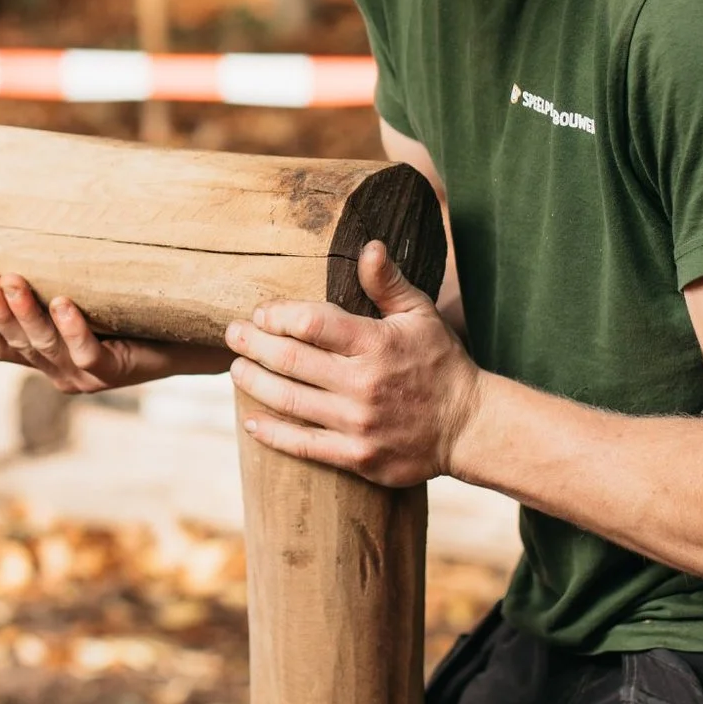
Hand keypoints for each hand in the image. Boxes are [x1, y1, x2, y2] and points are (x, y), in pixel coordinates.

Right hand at [0, 272, 230, 393]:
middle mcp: (58, 370)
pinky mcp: (112, 371)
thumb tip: (29, 227)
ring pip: (45, 345)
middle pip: (18, 343)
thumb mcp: (85, 298)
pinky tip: (62, 302)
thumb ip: (57, 282)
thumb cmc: (129, 311)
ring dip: (24, 312)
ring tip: (12, 280)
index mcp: (46, 357)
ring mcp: (83, 375)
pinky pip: (86, 350)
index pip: (1, 348)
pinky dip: (71, 326)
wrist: (184, 338)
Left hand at [225, 241, 484, 487]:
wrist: (469, 427)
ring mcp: (358, 424)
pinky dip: (272, 433)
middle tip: (233, 334)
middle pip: (291, 361)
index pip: (311, 323)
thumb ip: (388, 283)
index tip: (262, 312)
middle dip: (254, 345)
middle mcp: (363, 384)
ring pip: (290, 401)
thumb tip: (368, 246)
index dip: (278, 315)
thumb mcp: (421, 315)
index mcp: (376, 344)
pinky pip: (304, 446)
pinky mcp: (357, 457)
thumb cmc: (441, 363)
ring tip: (235, 369)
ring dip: (254, 383)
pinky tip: (251, 422)